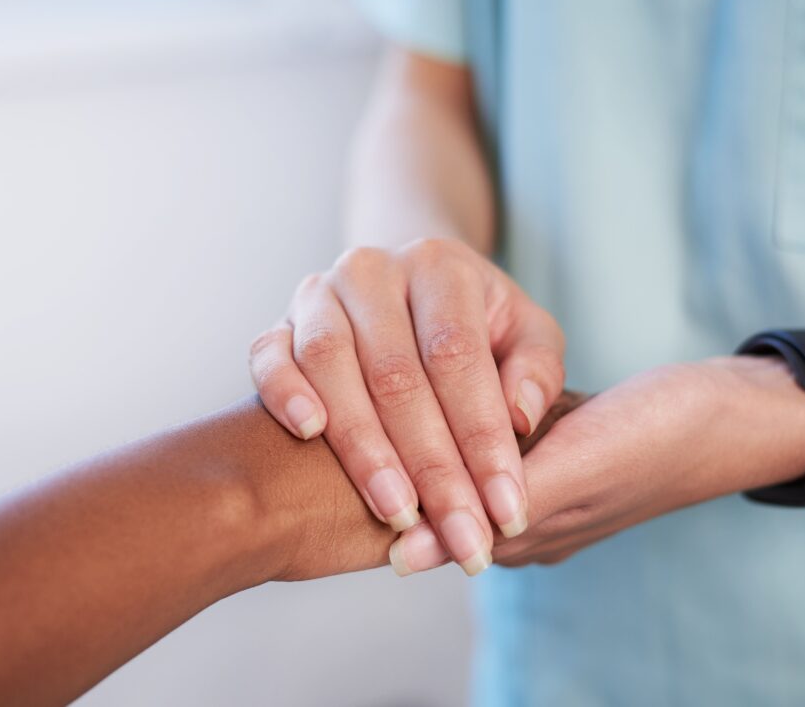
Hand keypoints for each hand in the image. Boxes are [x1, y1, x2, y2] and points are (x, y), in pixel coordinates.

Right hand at [248, 238, 564, 574]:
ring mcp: (320, 294)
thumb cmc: (477, 326)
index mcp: (440, 266)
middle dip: (433, 467)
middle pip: (396, 374)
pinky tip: (310, 434)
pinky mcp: (280, 324)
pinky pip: (268, 355)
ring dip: (365, 448)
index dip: (483, 438)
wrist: (406, 292)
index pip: (458, 356)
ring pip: (331, 366)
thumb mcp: (526, 334)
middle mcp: (374, 271)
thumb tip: (520, 418)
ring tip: (399, 513)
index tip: (507, 510)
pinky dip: (285, 392)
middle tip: (462, 538)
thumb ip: (535, 370)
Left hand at [388, 357, 804, 572]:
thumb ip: (494, 505)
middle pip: (445, 499)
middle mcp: (529, 521)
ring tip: (386, 400)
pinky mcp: (561, 449)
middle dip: (405, 468)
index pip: (436, 529)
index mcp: (529, 536)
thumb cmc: (661, 437)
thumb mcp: (577, 468)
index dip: (391, 498)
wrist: (734, 410)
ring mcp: (547, 485)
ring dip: (434, 439)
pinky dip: (473, 418)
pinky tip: (449, 385)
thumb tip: (403, 556)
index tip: (340, 466)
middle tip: (353, 423)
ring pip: (468, 468)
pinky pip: (499, 440)